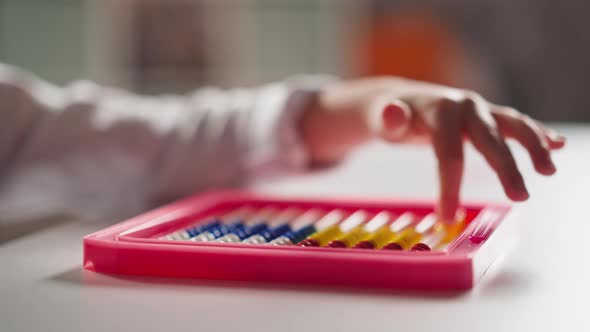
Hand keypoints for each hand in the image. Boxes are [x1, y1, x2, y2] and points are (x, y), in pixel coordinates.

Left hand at [299, 77, 565, 221]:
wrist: (398, 100)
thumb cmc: (386, 117)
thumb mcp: (378, 119)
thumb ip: (385, 119)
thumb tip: (393, 114)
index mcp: (440, 109)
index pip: (449, 153)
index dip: (449, 187)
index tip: (446, 219)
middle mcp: (465, 106)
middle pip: (489, 139)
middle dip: (506, 167)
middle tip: (520, 197)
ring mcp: (480, 109)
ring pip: (512, 126)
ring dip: (534, 146)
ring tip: (549, 171)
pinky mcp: (488, 115)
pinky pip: (516, 124)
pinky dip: (537, 133)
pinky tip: (557, 144)